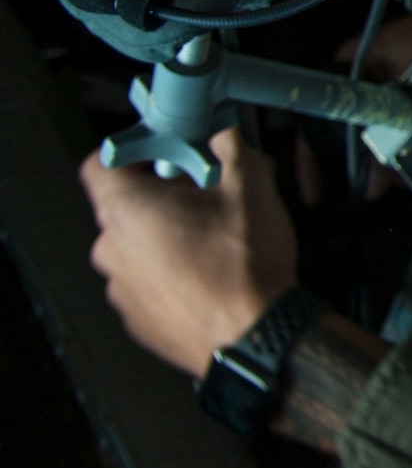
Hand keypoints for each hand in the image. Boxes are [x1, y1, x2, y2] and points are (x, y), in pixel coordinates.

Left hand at [80, 127, 298, 375]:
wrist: (255, 336)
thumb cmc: (246, 267)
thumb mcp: (252, 187)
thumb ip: (231, 146)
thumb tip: (224, 131)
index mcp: (128, 210)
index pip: (100, 163)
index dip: (133, 151)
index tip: (164, 152)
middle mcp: (111, 249)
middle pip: (126, 206)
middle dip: (164, 196)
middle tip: (208, 198)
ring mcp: (120, 288)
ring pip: (138, 247)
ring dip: (168, 238)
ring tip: (215, 243)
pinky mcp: (136, 318)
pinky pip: (148, 282)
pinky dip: (172, 274)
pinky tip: (211, 276)